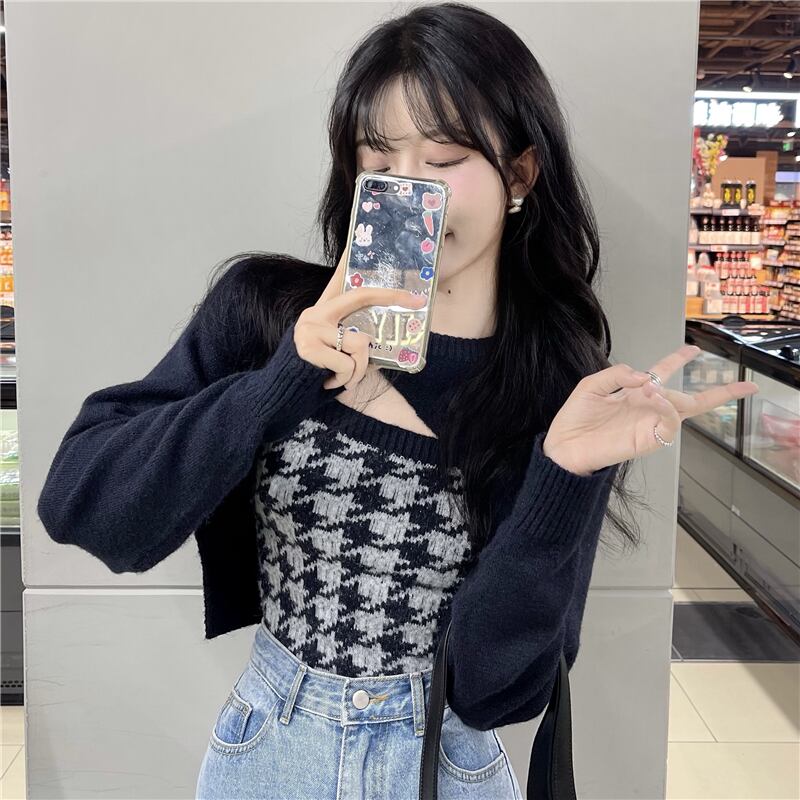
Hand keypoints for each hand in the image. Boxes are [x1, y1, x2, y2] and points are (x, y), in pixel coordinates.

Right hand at [295, 248, 425, 390]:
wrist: (285, 394)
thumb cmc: (318, 374)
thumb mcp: (337, 352)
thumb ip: (354, 339)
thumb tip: (381, 339)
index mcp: (323, 311)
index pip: (339, 278)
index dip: (351, 259)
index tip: (362, 241)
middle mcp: (315, 314)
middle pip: (361, 296)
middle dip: (393, 297)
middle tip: (418, 301)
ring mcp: (310, 329)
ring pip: (361, 344)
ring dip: (359, 370)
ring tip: (343, 379)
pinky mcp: (309, 347)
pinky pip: (348, 364)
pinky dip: (346, 379)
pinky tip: (329, 382)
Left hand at [542, 344, 759, 474]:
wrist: (563, 446)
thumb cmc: (575, 419)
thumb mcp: (593, 385)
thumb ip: (618, 374)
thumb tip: (646, 375)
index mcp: (634, 393)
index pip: (662, 373)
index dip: (678, 359)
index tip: (694, 349)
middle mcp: (647, 408)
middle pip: (690, 398)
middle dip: (720, 393)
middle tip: (746, 386)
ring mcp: (650, 424)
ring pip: (683, 410)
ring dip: (672, 396)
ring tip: (651, 391)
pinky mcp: (648, 441)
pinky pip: (670, 424)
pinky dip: (667, 410)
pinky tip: (655, 400)